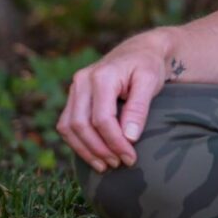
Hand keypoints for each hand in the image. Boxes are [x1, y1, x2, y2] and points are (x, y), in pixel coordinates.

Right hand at [55, 34, 167, 172]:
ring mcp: (75, 88)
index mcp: (102, 75)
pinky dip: (78, 143)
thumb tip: (129, 137)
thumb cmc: (148, 66)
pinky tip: (94, 155)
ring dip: (85, 150)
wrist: (139, 51)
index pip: (102, 118)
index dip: (115, 142)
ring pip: (69, 127)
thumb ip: (139, 108)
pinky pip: (67, 125)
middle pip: (81, 125)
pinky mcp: (74, 97)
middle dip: (99, 150)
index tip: (130, 158)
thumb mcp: (150, 81)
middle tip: (118, 164)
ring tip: (106, 166)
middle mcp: (82, 80)